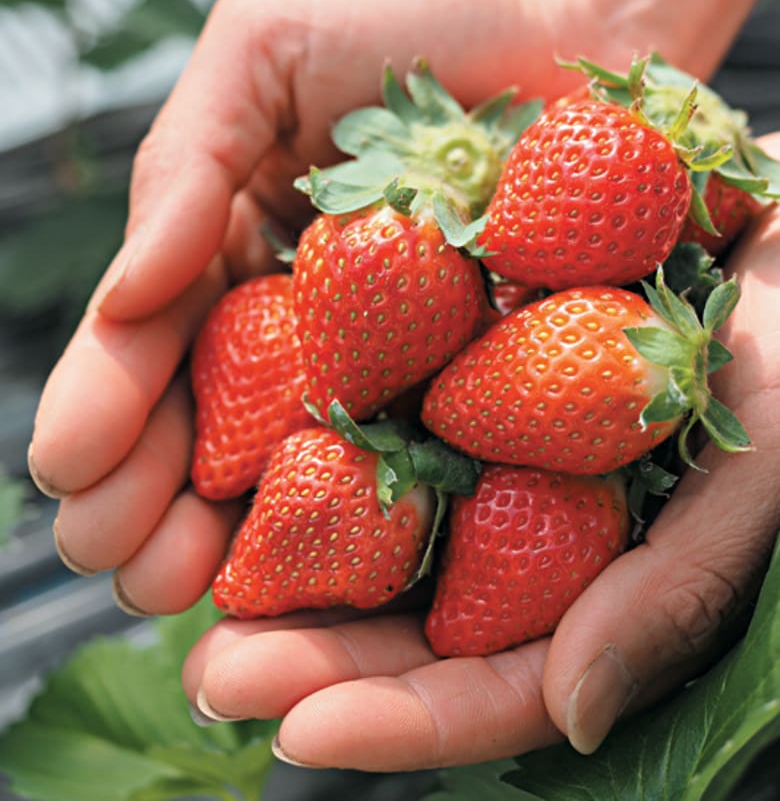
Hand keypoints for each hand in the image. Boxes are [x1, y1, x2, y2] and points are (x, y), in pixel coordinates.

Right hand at [28, 0, 642, 611]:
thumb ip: (184, 160)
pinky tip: (317, 572)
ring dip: (228, 537)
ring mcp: (379, 358)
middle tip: (122, 559)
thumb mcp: (262, 49)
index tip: (73, 465)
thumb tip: (122, 293)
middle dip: (148, 498)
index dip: (106, 405)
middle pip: (204, 425)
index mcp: (227, 247)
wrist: (565, 17)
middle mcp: (293, 319)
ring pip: (289, 466)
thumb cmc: (407, 16)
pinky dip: (355, 520)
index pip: (149, 341)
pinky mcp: (468, 379)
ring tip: (186, 587)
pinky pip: (408, 456)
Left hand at [179, 137, 779, 770]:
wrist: (761, 203)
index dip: (408, 718)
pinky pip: (372, 408)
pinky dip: (307, 437)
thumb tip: (569, 714)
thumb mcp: (761, 455)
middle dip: (314, 654)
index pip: (500, 679)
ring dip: (285, 558)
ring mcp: (494, 443)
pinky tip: (234, 445)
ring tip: (183, 572)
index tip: (302, 729)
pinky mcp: (459, 360)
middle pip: (415, 620)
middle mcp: (536, 521)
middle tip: (212, 669)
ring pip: (378, 528)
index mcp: (602, 570)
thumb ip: (675, 586)